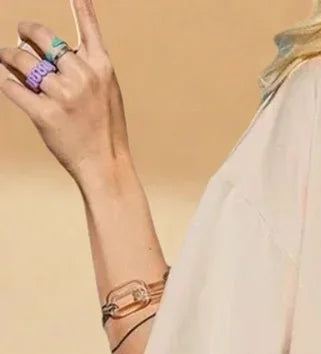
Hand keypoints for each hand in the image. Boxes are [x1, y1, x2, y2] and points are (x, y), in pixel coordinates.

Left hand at [0, 0, 130, 184]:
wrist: (105, 164)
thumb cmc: (104, 127)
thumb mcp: (105, 90)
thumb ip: (84, 65)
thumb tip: (40, 47)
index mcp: (101, 67)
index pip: (87, 26)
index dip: (80, 4)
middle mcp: (82, 76)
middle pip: (41, 38)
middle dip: (25, 33)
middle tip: (20, 35)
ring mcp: (63, 95)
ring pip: (22, 62)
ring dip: (9, 58)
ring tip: (6, 58)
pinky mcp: (46, 115)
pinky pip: (14, 88)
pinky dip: (9, 84)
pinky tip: (11, 84)